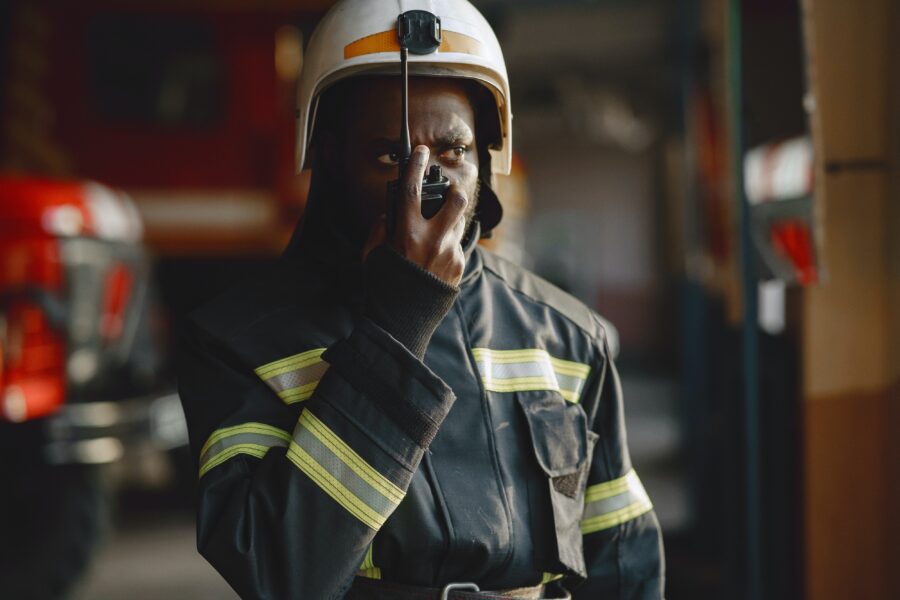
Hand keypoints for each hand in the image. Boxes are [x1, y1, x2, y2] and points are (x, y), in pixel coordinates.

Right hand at [362, 146, 468, 286]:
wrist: (402, 321)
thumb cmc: (383, 286)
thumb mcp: (372, 253)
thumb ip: (382, 227)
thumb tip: (393, 211)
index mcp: (407, 234)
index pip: (412, 190)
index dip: (416, 166)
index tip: (420, 152)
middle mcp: (433, 241)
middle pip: (456, 200)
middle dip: (453, 190)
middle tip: (445, 192)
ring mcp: (450, 254)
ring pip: (458, 223)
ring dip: (448, 222)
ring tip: (434, 235)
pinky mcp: (459, 267)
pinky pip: (457, 246)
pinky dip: (447, 246)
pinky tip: (434, 258)